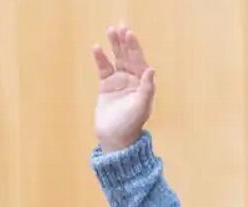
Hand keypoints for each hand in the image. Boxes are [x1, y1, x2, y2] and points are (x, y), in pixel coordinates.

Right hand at [92, 24, 155, 152]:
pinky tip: (97, 48)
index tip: (129, 34)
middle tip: (120, 27)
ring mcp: (119, 81)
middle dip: (124, 41)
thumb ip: (147, 88)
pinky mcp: (106, 86)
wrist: (115, 138)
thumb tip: (150, 69)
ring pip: (116, 58)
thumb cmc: (131, 124)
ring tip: (109, 30)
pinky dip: (100, 58)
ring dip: (113, 45)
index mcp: (143, 82)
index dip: (134, 47)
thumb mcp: (141, 107)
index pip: (139, 60)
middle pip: (128, 55)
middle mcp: (132, 79)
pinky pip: (103, 68)